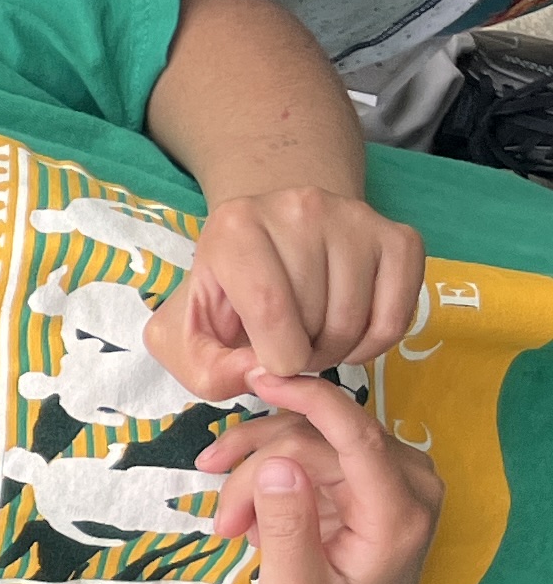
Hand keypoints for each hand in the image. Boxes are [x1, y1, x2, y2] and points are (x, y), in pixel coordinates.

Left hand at [149, 186, 420, 400]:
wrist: (271, 238)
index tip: (272, 364)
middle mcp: (300, 208)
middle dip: (302, 356)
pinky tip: (348, 336)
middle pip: (315, 318)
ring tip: (312, 339)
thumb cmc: (226, 293)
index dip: (275, 356)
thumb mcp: (186, 335)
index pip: (269, 306)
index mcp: (236, 226)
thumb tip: (265, 375)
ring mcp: (355, 218)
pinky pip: (397, 318)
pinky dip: (373, 345)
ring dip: (336, 352)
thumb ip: (208, 367)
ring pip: (356, 322)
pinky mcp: (398, 238)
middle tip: (287, 347)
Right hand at [202, 372, 438, 583]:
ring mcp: (394, 471)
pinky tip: (255, 509)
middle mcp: (410, 483)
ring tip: (228, 522)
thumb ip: (286, 531)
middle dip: (254, 473)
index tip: (261, 377)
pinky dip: (270, 471)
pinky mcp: (372, 467)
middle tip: (219, 525)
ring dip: (254, 470)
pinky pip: (310, 445)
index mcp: (400, 515)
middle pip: (314, 440)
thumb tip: (275, 463)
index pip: (359, 435)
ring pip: (304, 437)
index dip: (310, 399)